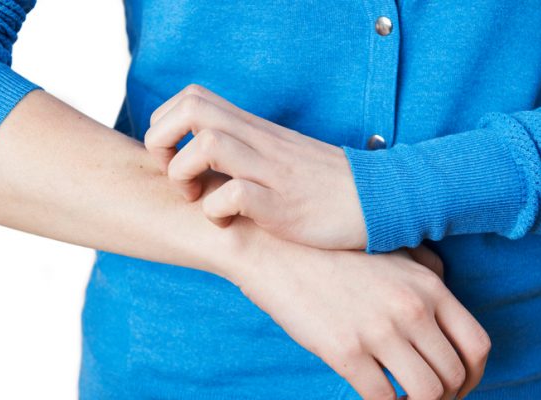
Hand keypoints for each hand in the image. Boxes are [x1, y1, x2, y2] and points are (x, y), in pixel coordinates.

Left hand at [145, 84, 366, 249]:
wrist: (377, 199)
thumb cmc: (321, 182)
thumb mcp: (277, 154)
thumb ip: (242, 148)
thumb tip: (199, 157)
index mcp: (255, 128)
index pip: (191, 98)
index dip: (166, 125)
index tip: (174, 159)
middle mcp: (260, 142)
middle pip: (190, 109)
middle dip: (162, 142)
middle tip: (179, 179)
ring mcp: (271, 172)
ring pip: (206, 145)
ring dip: (184, 176)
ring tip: (198, 199)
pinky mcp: (283, 206)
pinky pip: (235, 195)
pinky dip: (216, 211)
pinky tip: (227, 223)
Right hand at [226, 239, 488, 399]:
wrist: (276, 250)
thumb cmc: (330, 251)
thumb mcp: (388, 248)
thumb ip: (425, 268)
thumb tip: (445, 291)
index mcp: (427, 284)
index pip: (476, 344)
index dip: (472, 375)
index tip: (457, 385)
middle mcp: (411, 308)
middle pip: (453, 375)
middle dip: (445, 397)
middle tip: (424, 398)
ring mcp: (378, 330)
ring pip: (426, 393)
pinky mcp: (345, 351)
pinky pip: (383, 399)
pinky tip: (376, 399)